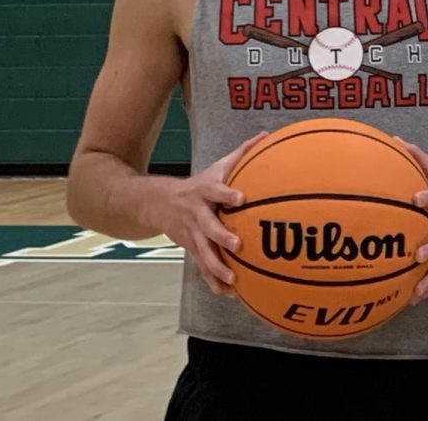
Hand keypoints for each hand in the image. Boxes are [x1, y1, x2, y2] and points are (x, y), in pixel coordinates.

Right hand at [150, 131, 267, 296]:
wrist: (160, 203)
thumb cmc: (201, 183)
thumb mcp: (218, 166)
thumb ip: (243, 152)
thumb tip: (267, 134)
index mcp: (205, 192)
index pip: (217, 191)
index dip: (228, 194)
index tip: (242, 198)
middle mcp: (198, 214)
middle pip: (208, 226)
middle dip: (222, 236)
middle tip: (238, 244)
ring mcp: (193, 234)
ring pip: (204, 253)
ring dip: (217, 267)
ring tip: (233, 279)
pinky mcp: (192, 249)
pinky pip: (203, 267)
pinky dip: (214, 281)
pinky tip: (229, 293)